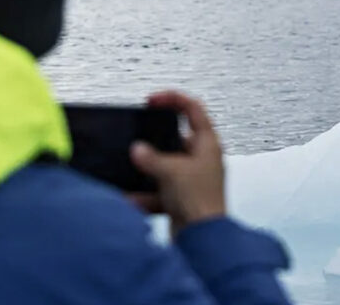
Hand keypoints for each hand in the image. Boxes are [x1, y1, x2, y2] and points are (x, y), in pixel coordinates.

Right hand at [129, 91, 226, 234]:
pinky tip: (131, 199)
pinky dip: (145, 195)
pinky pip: (159, 191)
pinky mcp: (182, 198)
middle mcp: (202, 159)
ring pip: (164, 167)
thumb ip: (151, 157)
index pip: (194, 109)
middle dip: (154, 143)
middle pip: (175, 140)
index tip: (152, 100)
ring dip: (147, 171)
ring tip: (131, 170)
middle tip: (137, 140)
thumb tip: (138, 150)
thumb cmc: (199, 200)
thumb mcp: (171, 171)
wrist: (203, 238)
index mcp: (208, 144)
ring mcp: (192, 179)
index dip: (173, 99)